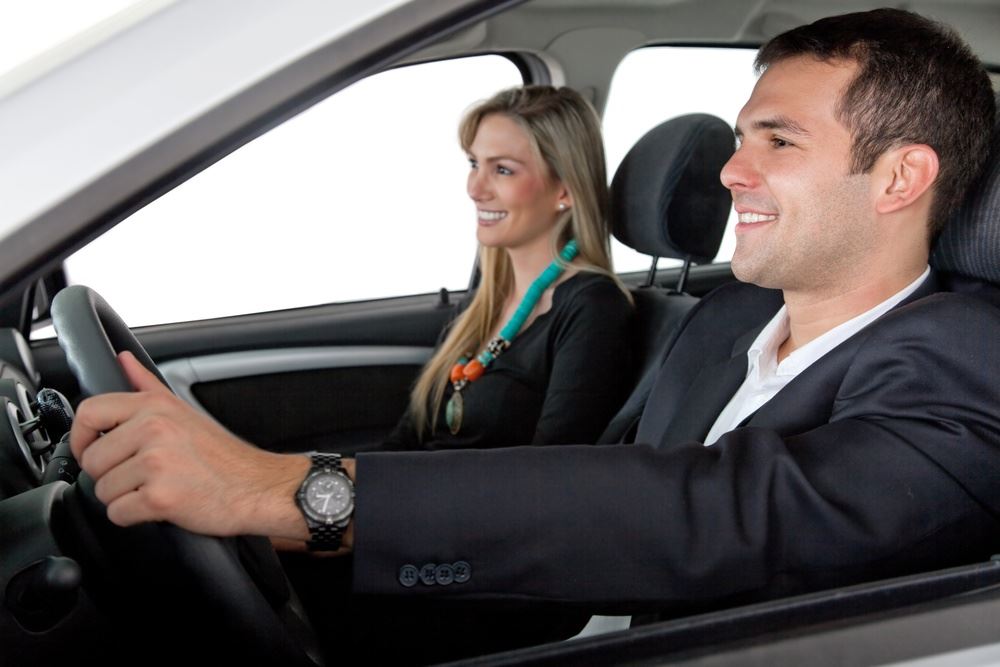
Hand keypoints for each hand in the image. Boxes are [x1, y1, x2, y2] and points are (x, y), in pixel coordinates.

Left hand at [69, 351, 309, 538]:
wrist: (258, 487)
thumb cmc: (223, 455)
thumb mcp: (183, 410)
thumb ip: (146, 384)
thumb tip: (123, 360)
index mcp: (155, 406)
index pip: (89, 412)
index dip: (81, 437)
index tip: (92, 450)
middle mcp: (153, 429)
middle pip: (92, 460)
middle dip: (110, 475)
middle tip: (141, 476)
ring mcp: (156, 463)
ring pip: (103, 490)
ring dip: (124, 498)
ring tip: (156, 489)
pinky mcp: (160, 497)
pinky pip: (118, 513)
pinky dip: (135, 517)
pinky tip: (160, 506)